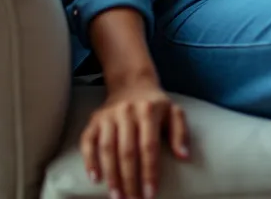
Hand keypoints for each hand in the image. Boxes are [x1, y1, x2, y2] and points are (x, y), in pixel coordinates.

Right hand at [80, 75, 189, 198]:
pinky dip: (89, 160)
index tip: (151, 194)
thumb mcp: (173, 112)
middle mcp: (126, 111)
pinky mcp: (95, 119)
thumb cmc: (155, 104)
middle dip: (129, 180)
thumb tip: (183, 156)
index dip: (149, 172)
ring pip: (107, 148)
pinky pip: (87, 141)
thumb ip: (180, 132)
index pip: (148, 146)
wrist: (131, 83)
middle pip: (127, 151)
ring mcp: (108, 115)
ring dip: (111, 175)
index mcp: (148, 110)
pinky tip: (94, 178)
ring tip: (116, 196)